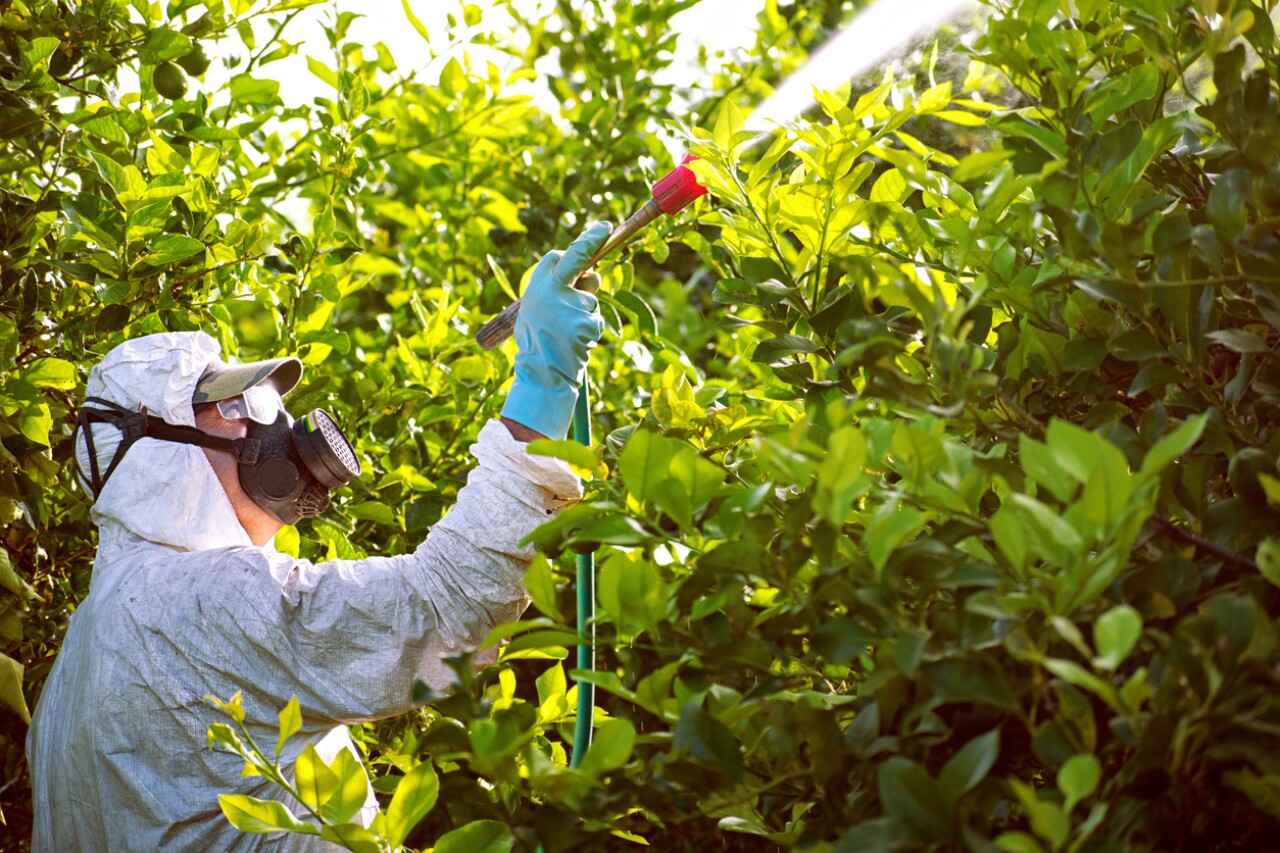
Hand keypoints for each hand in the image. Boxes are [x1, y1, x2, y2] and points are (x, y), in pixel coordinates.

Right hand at [500, 222, 609, 440]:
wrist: (540, 374)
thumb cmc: (539, 344)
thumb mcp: (537, 312)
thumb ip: (556, 293)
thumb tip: (588, 277)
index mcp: (536, 286)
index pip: (559, 258)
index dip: (579, 250)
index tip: (600, 232)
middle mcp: (551, 290)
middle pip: (577, 257)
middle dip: (592, 239)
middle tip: (606, 226)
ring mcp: (569, 305)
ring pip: (591, 300)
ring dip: (587, 314)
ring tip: (568, 335)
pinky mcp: (584, 322)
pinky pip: (596, 320)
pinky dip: (591, 332)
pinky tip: (576, 343)